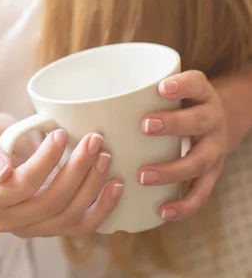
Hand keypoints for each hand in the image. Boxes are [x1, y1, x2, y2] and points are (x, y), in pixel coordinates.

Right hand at [0, 113, 122, 236]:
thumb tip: (1, 171)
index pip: (21, 185)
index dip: (45, 161)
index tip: (60, 134)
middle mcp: (8, 221)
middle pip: (50, 202)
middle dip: (77, 170)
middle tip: (93, 140)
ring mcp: (32, 228)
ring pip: (68, 216)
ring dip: (92, 187)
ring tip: (105, 157)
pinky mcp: (52, 227)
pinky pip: (80, 226)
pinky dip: (102, 209)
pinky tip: (116, 187)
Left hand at [139, 70, 227, 220]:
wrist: (215, 119)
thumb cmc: (177, 101)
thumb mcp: (169, 87)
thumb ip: (138, 88)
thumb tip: (77, 95)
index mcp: (200, 93)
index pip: (196, 84)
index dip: (182, 86)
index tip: (161, 88)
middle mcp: (212, 119)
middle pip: (198, 121)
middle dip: (173, 124)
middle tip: (145, 126)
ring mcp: (215, 147)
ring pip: (200, 160)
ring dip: (172, 169)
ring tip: (143, 175)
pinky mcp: (212, 173)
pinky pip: (202, 192)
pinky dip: (184, 204)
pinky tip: (163, 210)